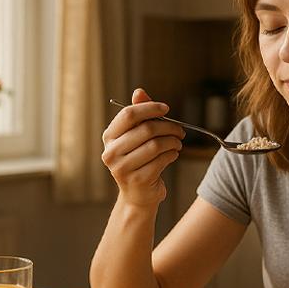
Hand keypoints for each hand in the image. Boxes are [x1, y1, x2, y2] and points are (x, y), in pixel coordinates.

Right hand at [102, 88, 184, 207]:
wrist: (137, 195)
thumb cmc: (139, 161)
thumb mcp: (136, 137)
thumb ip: (139, 115)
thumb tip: (139, 91)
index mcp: (109, 137)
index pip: (129, 114)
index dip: (150, 108)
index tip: (166, 109)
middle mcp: (111, 152)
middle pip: (146, 129)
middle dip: (169, 127)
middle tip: (180, 131)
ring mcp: (122, 168)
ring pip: (156, 145)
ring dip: (173, 142)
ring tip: (177, 144)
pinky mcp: (138, 179)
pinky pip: (162, 160)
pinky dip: (172, 155)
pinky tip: (173, 155)